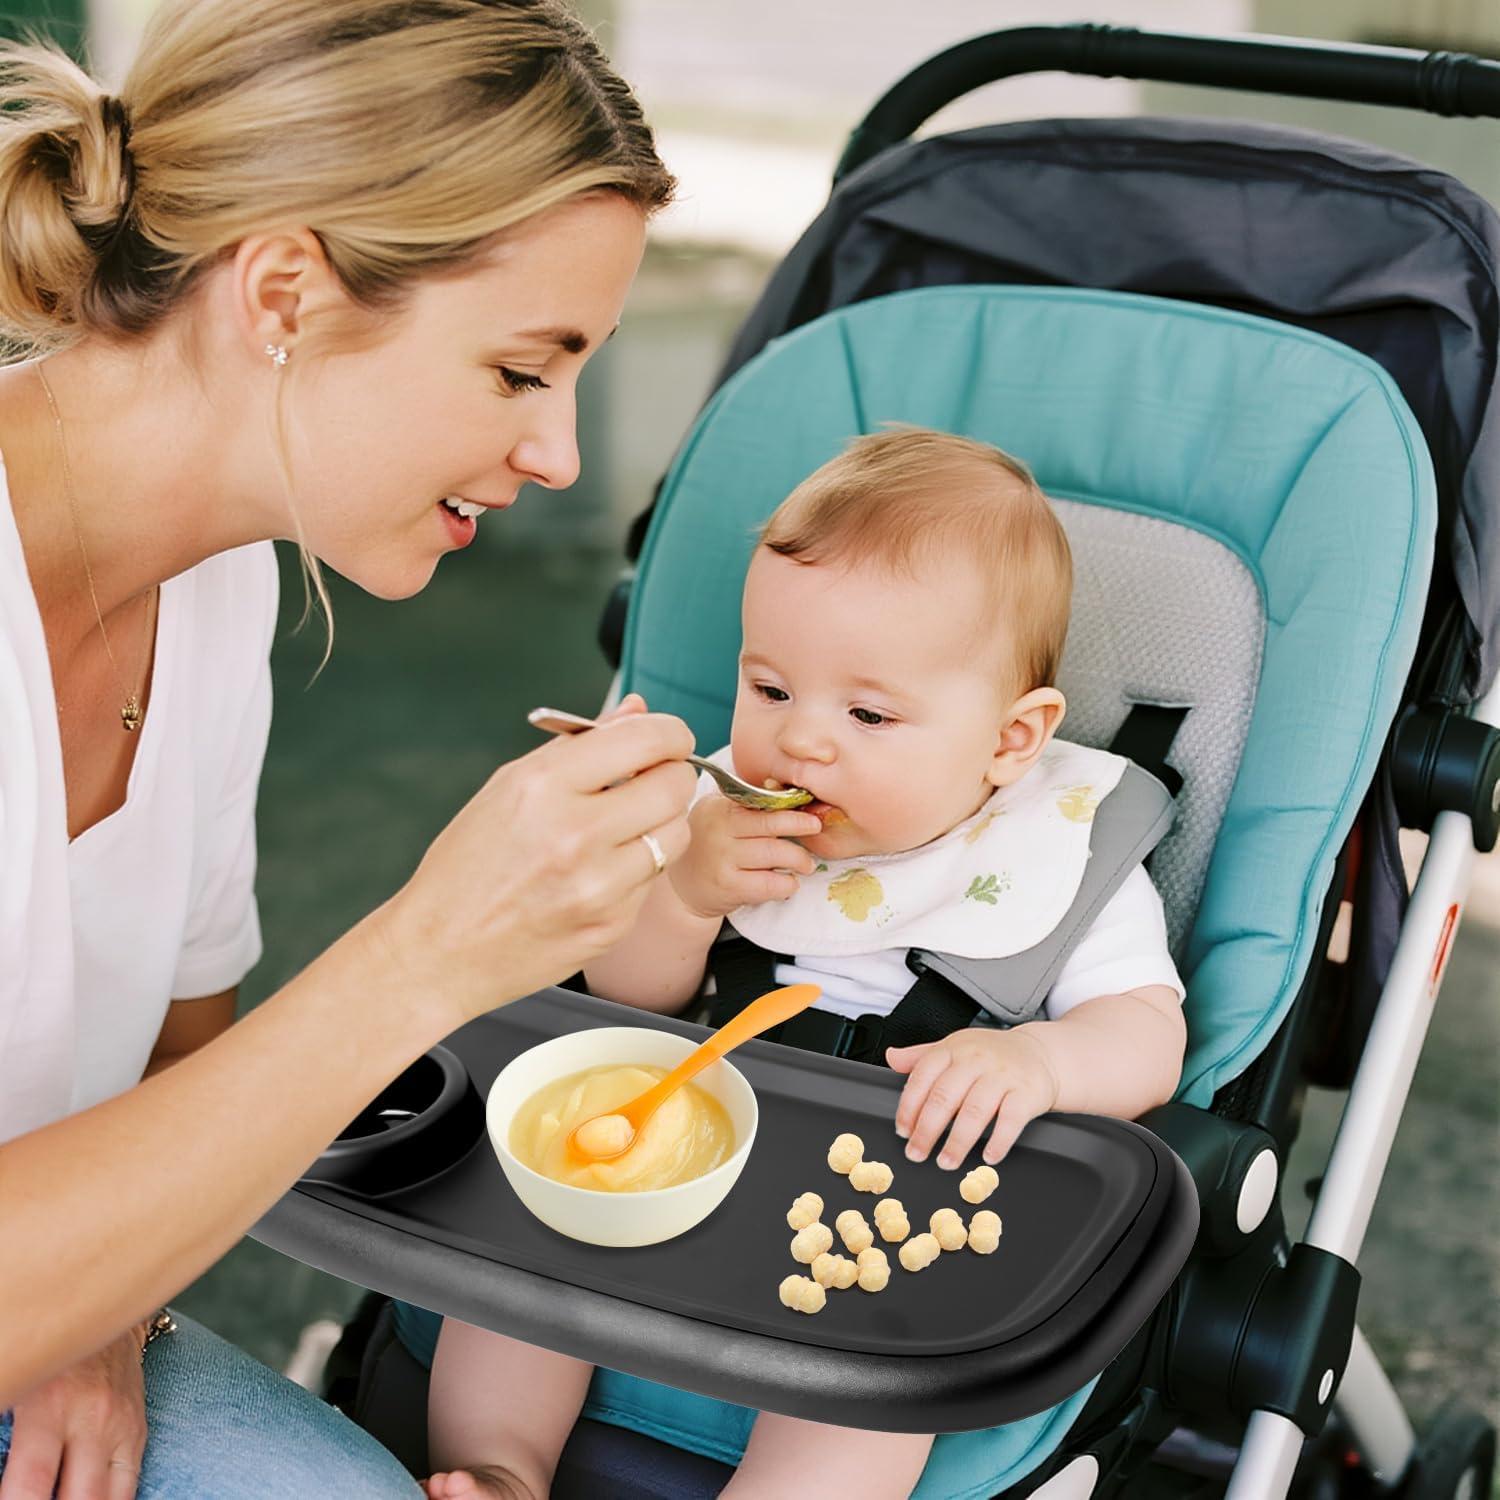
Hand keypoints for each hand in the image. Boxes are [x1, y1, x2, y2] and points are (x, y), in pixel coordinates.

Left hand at [0, 1327, 146, 1499]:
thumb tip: (1, 1469)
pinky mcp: (138, 1430)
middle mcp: (92, 1419)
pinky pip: (129, 1486)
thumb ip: (3, 1436)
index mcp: (50, 1406)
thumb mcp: (17, 1388)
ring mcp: (121, 1425)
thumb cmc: (49, 1355)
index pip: (31, 1483)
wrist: (104, 1315)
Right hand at [376, 695, 697, 1025]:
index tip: (670, 738)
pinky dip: (638, 869)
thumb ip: (579, 746)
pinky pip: (653, 880)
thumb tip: (637, 710)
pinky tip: (600, 872)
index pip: (647, 739)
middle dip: (672, 775)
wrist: (442, 952)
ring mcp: (598, 885)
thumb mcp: (509, 787)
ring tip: (624, 828)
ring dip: (661, 823)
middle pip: (675, 785)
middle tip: (653, 780)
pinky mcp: (612, 925)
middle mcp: (575, 834)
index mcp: (543, 786)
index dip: (671, 733)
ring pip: (676, 834)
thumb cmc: (468, 867)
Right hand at [667, 795, 822, 918]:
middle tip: (815, 828)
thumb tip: (790, 795)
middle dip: (800, 825)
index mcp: (720, 808)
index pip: (761, 802)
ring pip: (775, 854)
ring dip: (799, 859)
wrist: (680, 886)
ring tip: (806, 864)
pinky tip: (789, 883)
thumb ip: (747, 807)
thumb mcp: (719, 817)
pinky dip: (787, 884)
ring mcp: (723, 858)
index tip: (808, 808)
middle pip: (771, 824)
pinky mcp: (729, 886)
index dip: (788, 806)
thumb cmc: (707, 846)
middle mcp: (719, 830)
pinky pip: (769, 883)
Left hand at [886, 1027, 1060, 1169]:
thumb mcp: (955, 1048)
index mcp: (955, 1048)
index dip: (909, 1105)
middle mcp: (977, 1059)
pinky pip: (1011, 1119)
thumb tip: (891, 1058)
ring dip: (957, 1141)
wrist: (1041, 1054)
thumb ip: (921, 1056)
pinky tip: (988, 1157)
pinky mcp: (1028, 1093)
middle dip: (927, 1130)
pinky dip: (998, 1141)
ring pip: (975, 1110)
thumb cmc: (992, 1055)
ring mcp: (1003, 1075)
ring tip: (946, 1162)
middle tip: (916, 1153)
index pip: (924, 1076)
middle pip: (945, 1096)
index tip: (902, 1130)